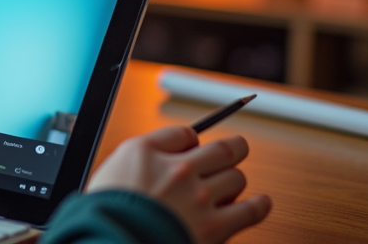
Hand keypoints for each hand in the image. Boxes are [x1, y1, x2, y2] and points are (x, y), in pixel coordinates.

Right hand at [87, 126, 270, 243]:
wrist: (113, 240)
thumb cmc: (106, 212)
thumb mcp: (111, 170)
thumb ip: (140, 156)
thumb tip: (167, 154)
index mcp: (148, 152)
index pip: (185, 134)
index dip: (193, 140)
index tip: (196, 146)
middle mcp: (178, 169)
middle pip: (221, 148)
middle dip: (233, 148)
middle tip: (237, 148)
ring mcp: (199, 198)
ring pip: (236, 177)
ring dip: (235, 180)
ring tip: (233, 184)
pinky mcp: (214, 228)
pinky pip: (250, 210)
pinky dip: (259, 204)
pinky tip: (261, 202)